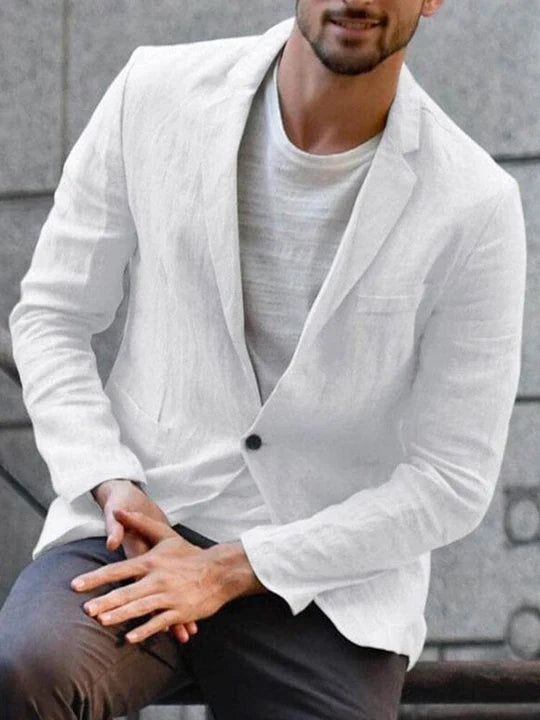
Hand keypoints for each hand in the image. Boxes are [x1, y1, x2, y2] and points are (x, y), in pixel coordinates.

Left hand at [71, 509, 231, 643]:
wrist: (220, 571)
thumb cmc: (189, 554)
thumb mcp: (166, 534)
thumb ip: (140, 522)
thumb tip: (118, 510)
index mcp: (152, 561)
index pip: (119, 569)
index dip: (97, 577)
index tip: (76, 585)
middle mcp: (158, 579)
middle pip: (127, 591)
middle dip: (106, 601)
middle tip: (86, 610)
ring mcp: (169, 596)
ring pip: (141, 607)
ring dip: (121, 615)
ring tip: (103, 621)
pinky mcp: (179, 612)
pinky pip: (160, 622)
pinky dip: (146, 630)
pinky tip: (131, 637)